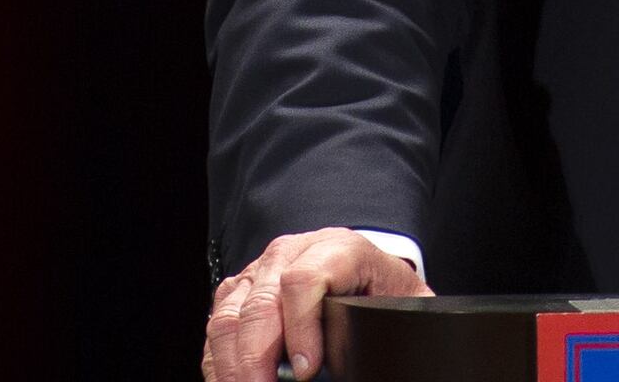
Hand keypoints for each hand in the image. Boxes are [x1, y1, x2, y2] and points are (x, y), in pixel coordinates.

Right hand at [202, 228, 430, 381]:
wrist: (367, 273)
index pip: (305, 279)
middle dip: (257, 359)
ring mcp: (261, 269)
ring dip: (232, 363)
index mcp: (340, 250)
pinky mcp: (241, 288)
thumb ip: (392, 323)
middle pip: (261, 302)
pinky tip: (229, 380)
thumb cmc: (385, 296)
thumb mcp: (400, 307)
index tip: (307, 373)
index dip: (301, 328)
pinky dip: (219, 359)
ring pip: (231, 314)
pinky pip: (218, 323)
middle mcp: (293, 252)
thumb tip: (382, 357)